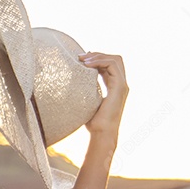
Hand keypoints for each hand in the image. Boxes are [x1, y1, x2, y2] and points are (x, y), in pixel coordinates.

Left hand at [72, 52, 127, 188]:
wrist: (101, 134)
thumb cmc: (92, 122)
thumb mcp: (86, 102)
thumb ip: (84, 92)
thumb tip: (67, 87)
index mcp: (114, 86)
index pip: (109, 65)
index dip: (97, 59)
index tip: (80, 60)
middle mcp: (121, 84)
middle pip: (115, 59)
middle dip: (98, 54)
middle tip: (80, 57)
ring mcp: (122, 85)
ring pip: (116, 59)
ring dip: (98, 56)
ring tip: (82, 59)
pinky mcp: (120, 87)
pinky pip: (113, 66)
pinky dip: (100, 61)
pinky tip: (87, 64)